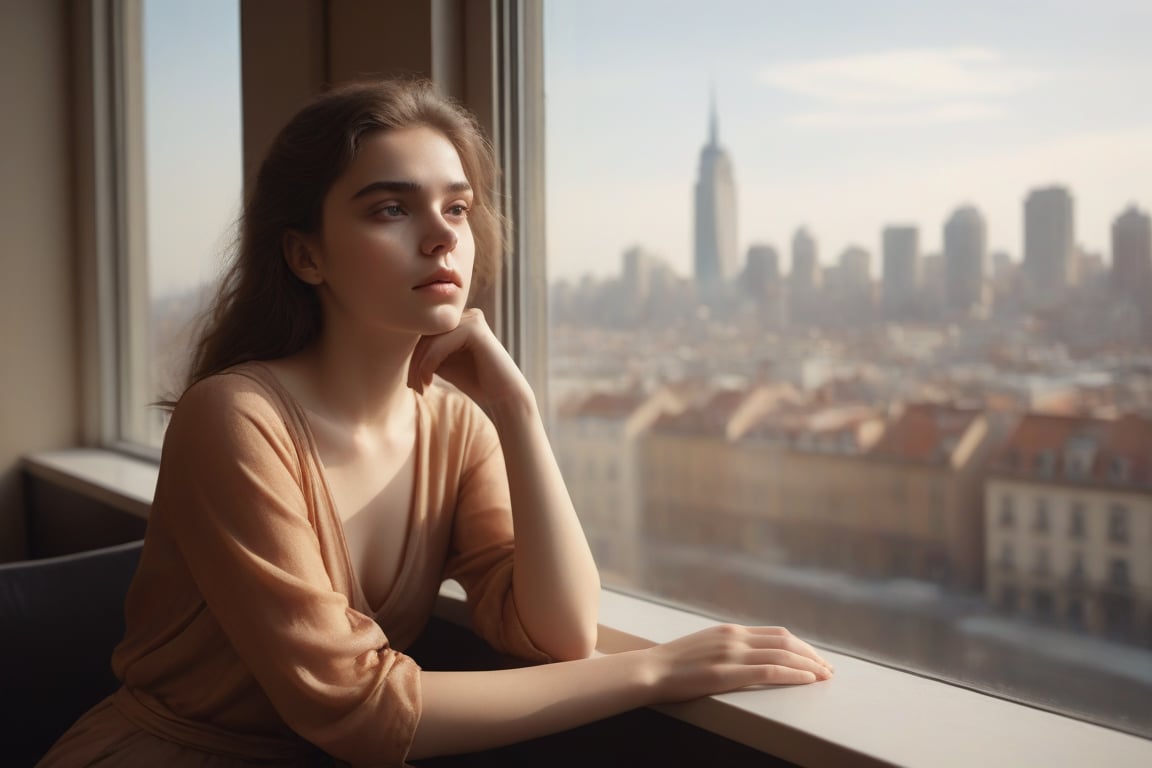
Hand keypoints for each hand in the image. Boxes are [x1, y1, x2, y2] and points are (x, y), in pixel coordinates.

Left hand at [407, 308, 531, 407]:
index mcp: (460, 320)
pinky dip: (429, 363)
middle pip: (425, 334)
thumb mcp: (443, 363)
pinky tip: (429, 380)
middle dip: (414, 362)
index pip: (425, 332)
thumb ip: (427, 351)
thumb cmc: (474, 381)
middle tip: (413, 386)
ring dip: (419, 365)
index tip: (412, 382)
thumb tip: (397, 344)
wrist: (502, 397)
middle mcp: (466, 314)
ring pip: (430, 339)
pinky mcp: (475, 328)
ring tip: (420, 386)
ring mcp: (472, 319)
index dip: (413, 357)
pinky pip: (440, 343)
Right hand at [644, 624, 833, 702]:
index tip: (815, 657)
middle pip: (786, 641)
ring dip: (809, 664)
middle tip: (828, 668)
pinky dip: (794, 674)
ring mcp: (732, 653)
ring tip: (825, 676)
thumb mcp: (705, 646)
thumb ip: (727, 647)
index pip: (776, 633)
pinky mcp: (728, 673)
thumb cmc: (675, 664)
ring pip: (783, 653)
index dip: (801, 645)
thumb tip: (748, 655)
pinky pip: (770, 670)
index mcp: (730, 630)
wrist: (651, 670)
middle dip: (812, 654)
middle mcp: (735, 637)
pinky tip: (808, 680)